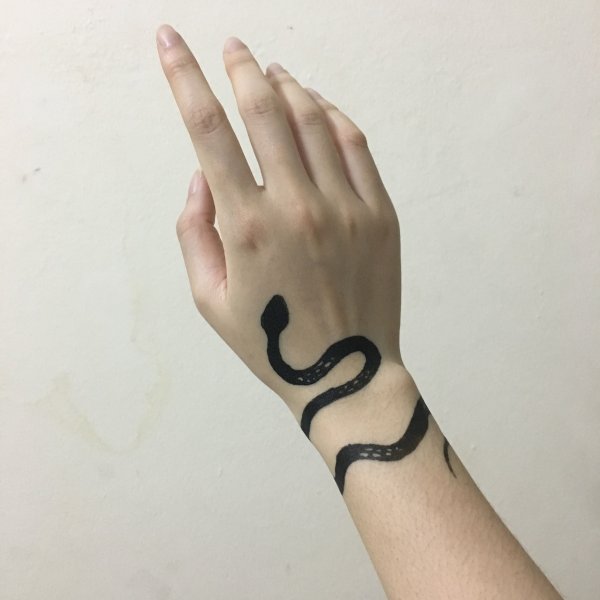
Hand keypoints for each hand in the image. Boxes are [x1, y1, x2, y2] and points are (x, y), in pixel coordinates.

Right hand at [156, 25, 403, 415]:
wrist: (346, 373)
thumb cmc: (272, 343)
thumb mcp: (210, 300)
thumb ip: (194, 234)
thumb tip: (202, 177)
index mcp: (247, 228)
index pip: (207, 131)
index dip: (184, 77)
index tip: (170, 40)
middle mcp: (296, 207)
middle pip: (263, 110)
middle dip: (241, 67)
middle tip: (234, 48)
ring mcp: (344, 207)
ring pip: (312, 120)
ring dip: (287, 87)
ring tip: (272, 73)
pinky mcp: (379, 214)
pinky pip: (354, 146)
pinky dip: (332, 115)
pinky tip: (317, 107)